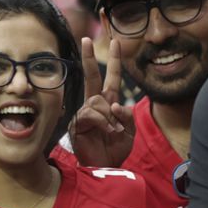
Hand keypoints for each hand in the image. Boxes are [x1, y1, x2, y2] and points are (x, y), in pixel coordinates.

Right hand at [69, 37, 135, 167]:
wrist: (105, 168)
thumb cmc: (115, 150)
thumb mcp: (130, 131)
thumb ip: (128, 116)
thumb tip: (116, 104)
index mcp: (109, 104)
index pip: (111, 78)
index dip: (114, 61)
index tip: (115, 42)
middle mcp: (95, 105)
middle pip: (93, 77)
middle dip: (89, 58)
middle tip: (86, 40)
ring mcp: (84, 113)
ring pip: (98, 101)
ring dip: (110, 116)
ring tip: (115, 132)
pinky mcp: (78, 124)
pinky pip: (92, 114)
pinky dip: (104, 122)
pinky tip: (108, 132)